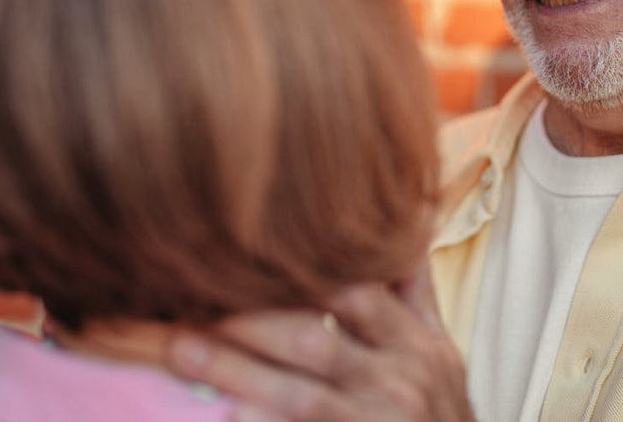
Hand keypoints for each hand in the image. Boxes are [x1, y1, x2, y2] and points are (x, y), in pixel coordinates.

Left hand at [165, 263, 473, 421]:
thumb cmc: (440, 416)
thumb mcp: (442, 352)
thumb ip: (413, 293)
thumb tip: (402, 220)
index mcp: (416, 345)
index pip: (356, 291)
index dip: (298, 270)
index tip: (239, 251)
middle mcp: (400, 383)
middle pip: (314, 339)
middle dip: (247, 319)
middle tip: (187, 300)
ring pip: (299, 397)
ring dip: (235, 371)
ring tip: (180, 348)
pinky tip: (227, 416)